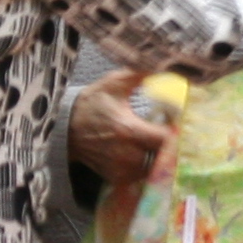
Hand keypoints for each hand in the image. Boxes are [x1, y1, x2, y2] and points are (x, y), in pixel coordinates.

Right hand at [69, 69, 174, 189]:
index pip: (166, 139)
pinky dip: (147, 165)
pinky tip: (145, 152)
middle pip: (164, 156)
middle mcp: (126, 155)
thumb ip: (140, 74)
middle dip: (170, 145)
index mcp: (128, 130)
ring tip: (157, 142)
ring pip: (154, 168)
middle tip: (170, 132)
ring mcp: (121, 169)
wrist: (65, 127)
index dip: (176, 132)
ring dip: (159, 156)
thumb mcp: (114, 83)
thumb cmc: (93, 103)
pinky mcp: (117, 178)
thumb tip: (163, 65)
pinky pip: (141, 175)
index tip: (177, 122)